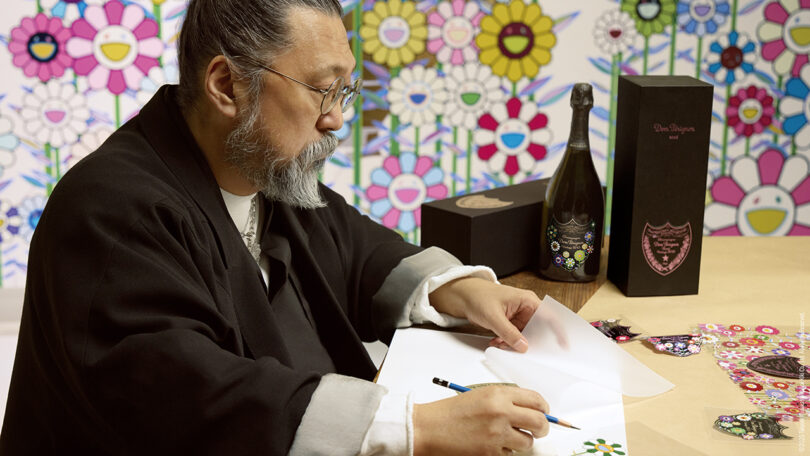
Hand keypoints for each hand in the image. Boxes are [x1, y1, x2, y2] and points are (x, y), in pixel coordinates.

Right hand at [412, 385, 549, 454]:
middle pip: (540, 422)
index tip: (544, 412)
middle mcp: (501, 412)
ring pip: (527, 442)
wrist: (429, 428)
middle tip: (537, 430)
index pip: (536, 400)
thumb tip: (530, 410)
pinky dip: (504, 451)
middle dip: (542, 428)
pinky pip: (510, 454)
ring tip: (505, 437)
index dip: (544, 408)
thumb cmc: (450, 412)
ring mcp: (497, 434)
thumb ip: (505, 400)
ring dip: (521, 442)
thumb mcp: (480, 395)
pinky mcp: (491, 453)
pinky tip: (489, 444)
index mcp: (498, 394)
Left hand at [429, 278, 566, 351]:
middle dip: (528, 342)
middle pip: (538, 330)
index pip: (549, 317)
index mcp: (527, 301)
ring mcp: (519, 317)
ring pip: (525, 336)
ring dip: (514, 343)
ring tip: (500, 342)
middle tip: (520, 349)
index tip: (563, 345)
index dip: (558, 331)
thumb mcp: (494, 317)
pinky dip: (508, 342)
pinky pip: (516, 337)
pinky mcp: (511, 323)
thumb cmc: (479, 296)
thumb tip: (523, 346)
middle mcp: (526, 308)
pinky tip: (497, 341)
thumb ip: (509, 333)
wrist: (463, 296)